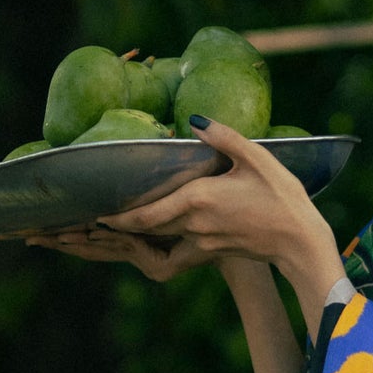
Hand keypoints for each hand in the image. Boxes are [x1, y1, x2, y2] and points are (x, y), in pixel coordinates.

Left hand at [34, 119, 346, 328]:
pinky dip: (152, 247)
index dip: (113, 216)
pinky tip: (143, 240)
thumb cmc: (284, 198)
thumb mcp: (258, 159)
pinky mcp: (210, 252)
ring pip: (152, 242)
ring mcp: (200, 241)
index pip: (144, 212)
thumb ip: (225, 137)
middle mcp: (193, 224)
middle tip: (71, 229)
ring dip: (122, 241)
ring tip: (93, 236)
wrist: (302, 243)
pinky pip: (172, 252)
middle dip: (104, 231)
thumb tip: (193, 120)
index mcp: (200, 200)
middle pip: (140, 229)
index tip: (88, 213)